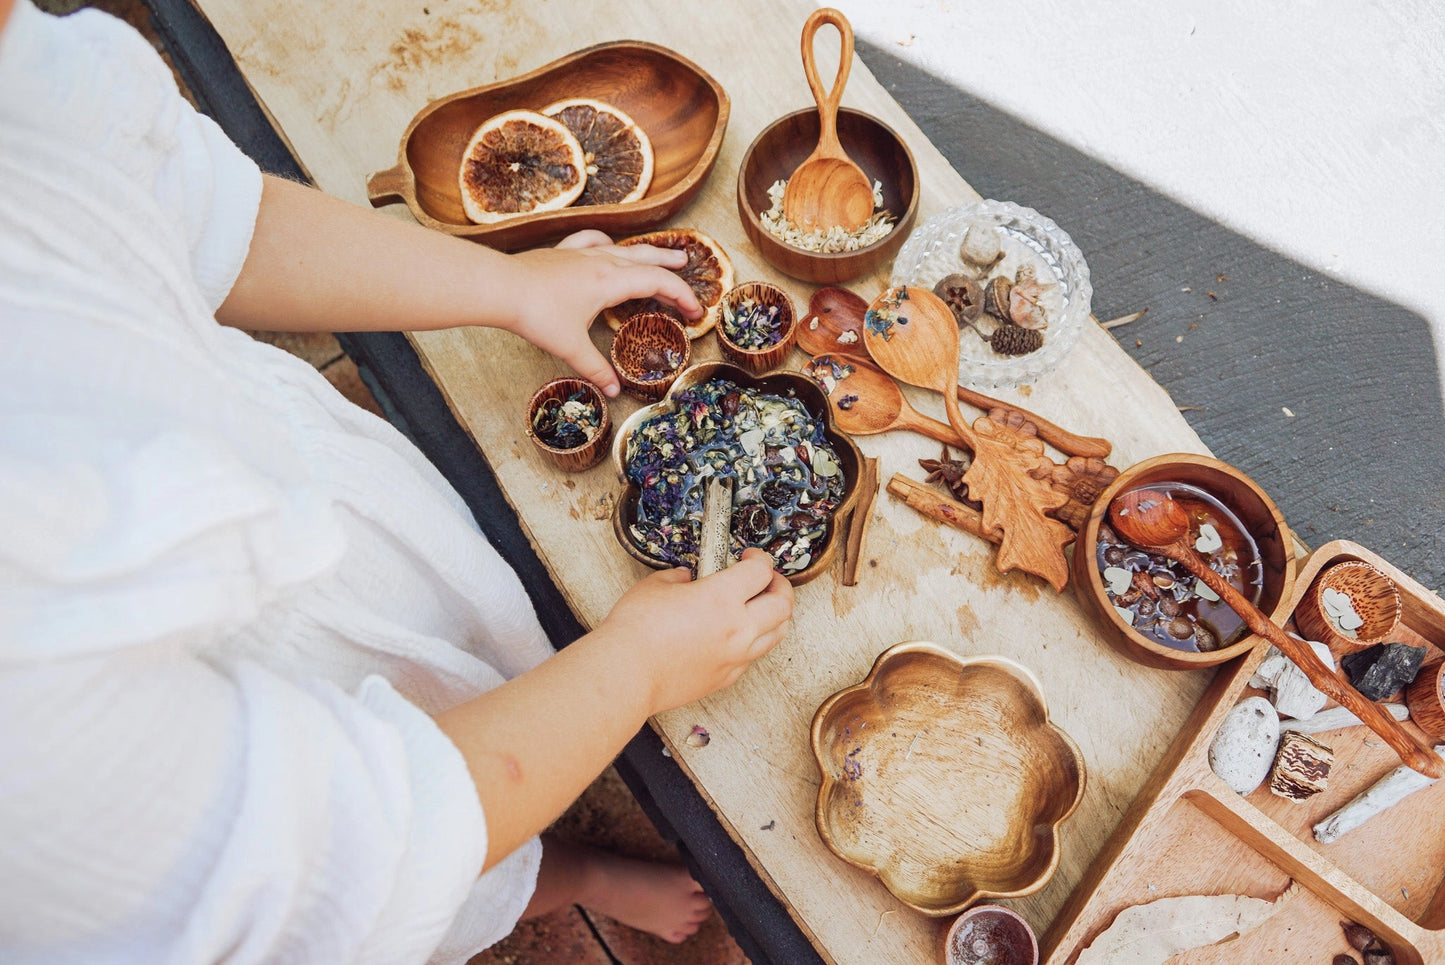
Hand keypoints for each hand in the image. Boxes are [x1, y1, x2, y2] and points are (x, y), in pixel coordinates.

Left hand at [508, 230, 701, 396]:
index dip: (681, 296)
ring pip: (622, 247)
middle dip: (670, 266)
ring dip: (644, 251)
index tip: (695, 311)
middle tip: (688, 267)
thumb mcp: (570, 346)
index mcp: (611, 281)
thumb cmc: (536, 314)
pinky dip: (606, 242)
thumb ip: (594, 367)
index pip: (658, 283)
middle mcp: (602, 262)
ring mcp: (581, 253)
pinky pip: (592, 241)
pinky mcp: (562, 252)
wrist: (500, 287)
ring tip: (658, 253)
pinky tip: (606, 244)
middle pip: (646, 259)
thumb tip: (613, 390)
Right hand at [596, 548, 792, 714]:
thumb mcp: (655, 586)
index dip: (759, 559)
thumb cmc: (636, 630)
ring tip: (763, 607)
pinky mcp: (726, 678)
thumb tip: (686, 579)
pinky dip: (754, 642)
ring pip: (777, 634)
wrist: (627, 675)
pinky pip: (753, 657)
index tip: (750, 557)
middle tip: (768, 579)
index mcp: (722, 597)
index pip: (761, 572)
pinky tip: (738, 635)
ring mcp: (735, 656)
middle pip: (782, 603)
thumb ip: (678, 579)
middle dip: (780, 586)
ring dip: (776, 616)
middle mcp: (738, 628)